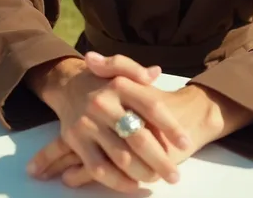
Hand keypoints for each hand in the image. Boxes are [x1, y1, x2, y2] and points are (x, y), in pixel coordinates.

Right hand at [28, 54, 191, 193]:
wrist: (68, 85)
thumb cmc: (103, 81)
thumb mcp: (119, 68)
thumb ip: (137, 70)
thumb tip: (156, 72)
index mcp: (119, 85)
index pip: (151, 107)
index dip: (170, 127)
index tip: (185, 142)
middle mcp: (103, 103)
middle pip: (138, 137)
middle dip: (160, 160)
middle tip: (175, 175)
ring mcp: (88, 124)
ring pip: (121, 157)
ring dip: (142, 172)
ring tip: (157, 179)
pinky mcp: (75, 141)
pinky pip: (99, 169)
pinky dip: (118, 181)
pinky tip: (133, 185)